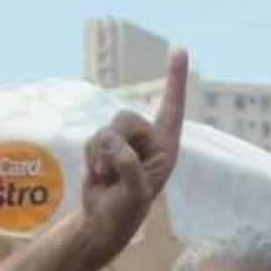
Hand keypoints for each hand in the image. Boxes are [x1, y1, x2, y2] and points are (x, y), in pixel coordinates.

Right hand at [80, 48, 187, 260]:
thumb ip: (127, 167)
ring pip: (107, 128)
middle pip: (125, 117)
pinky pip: (92, 137)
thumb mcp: (133, 195)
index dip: (175, 79)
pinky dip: (90, 156)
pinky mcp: (105, 146)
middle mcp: (147, 141)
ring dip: (101, 154)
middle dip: (114, 141)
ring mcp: (125, 141)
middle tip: (110, 171)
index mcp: (165, 149)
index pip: (172, 108)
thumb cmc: (125, 213)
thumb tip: (112, 143)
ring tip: (106, 177)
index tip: (179, 49)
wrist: (103, 222)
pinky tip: (98, 174)